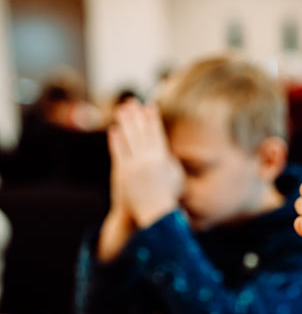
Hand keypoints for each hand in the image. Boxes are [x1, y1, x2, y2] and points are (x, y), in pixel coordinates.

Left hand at [108, 101, 183, 227]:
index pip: (156, 133)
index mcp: (162, 159)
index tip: (150, 105)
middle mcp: (147, 159)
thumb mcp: (176, 177)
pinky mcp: (123, 172)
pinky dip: (116, 140)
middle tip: (132, 101)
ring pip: (128, 139)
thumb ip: (171, 162)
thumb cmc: (168, 196)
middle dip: (137, 115)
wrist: (154, 212)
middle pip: (141, 132)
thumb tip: (166, 151)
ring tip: (121, 110)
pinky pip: (119, 152)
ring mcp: (134, 165)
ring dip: (125, 123)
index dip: (152, 119)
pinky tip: (114, 130)